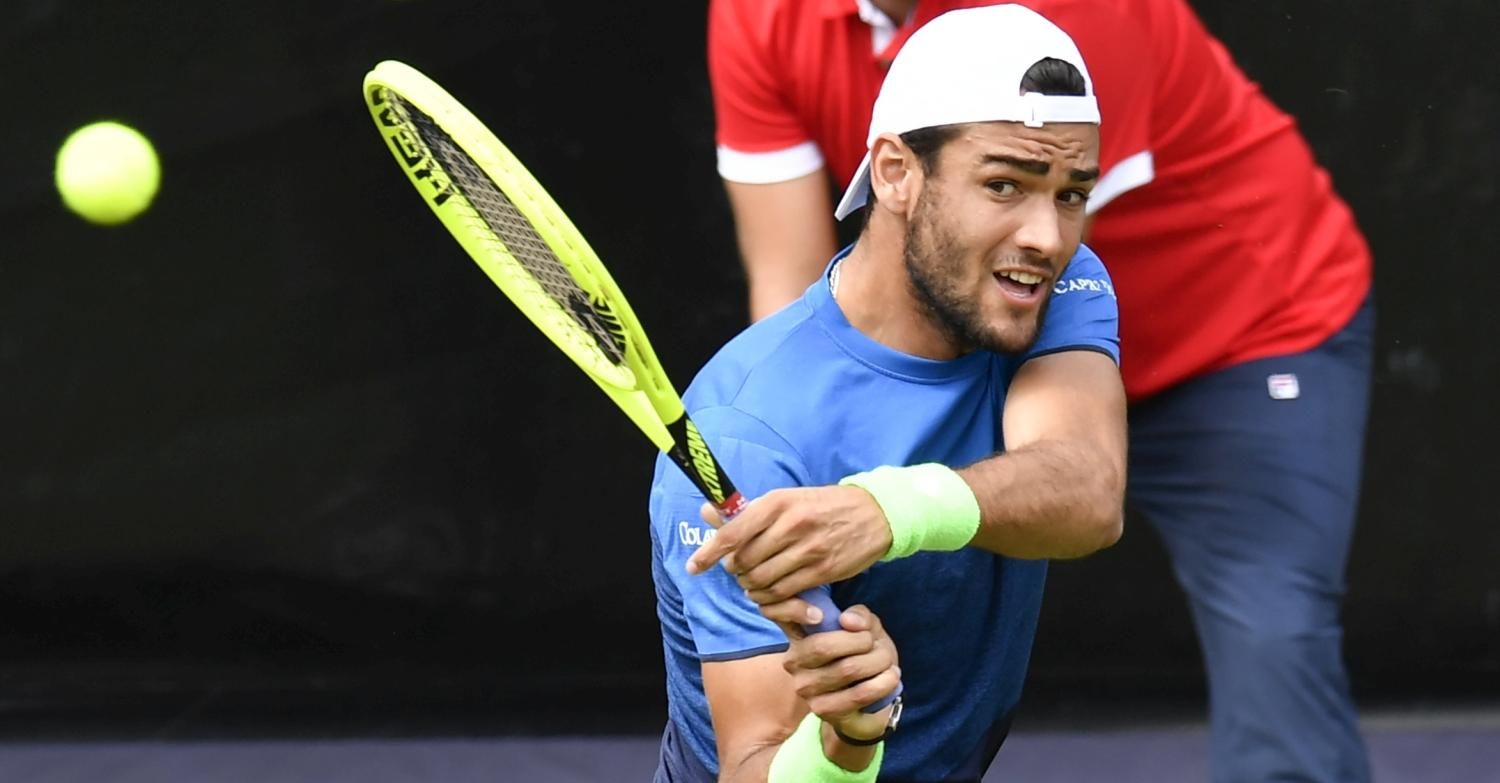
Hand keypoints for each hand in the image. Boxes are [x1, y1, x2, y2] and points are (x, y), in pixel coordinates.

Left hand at [685, 486, 891, 614]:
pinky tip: (769, 592)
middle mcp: (790, 525)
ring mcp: (808, 549)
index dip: (708, 553)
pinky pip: (785, 592)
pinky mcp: (823, 570)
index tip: (693, 567)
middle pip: (745, 561)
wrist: (873, 514)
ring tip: (751, 583)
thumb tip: (707, 512)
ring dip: (750, 587)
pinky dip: (770, 598)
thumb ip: (747, 511)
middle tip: (736, 571)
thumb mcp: (786, 498)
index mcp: (777, 503)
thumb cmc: (822, 505)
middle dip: (734, 571)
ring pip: (762, 580)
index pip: (732, 533)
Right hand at [768, 604, 900, 742]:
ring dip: (878, 662)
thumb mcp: (865, 628)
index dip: (796, 609)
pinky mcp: (823, 710)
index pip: (782, 614)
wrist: (872, 699)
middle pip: (824, 647)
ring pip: (847, 669)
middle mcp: (793, 662)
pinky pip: (858, 694)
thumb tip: (848, 620)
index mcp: (797, 635)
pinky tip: (891, 676)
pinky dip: (882, 683)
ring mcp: (805, 688)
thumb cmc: (863, 655)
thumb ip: (859, 616)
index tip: (828, 615)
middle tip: (877, 644)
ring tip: (887, 661)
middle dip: (863, 641)